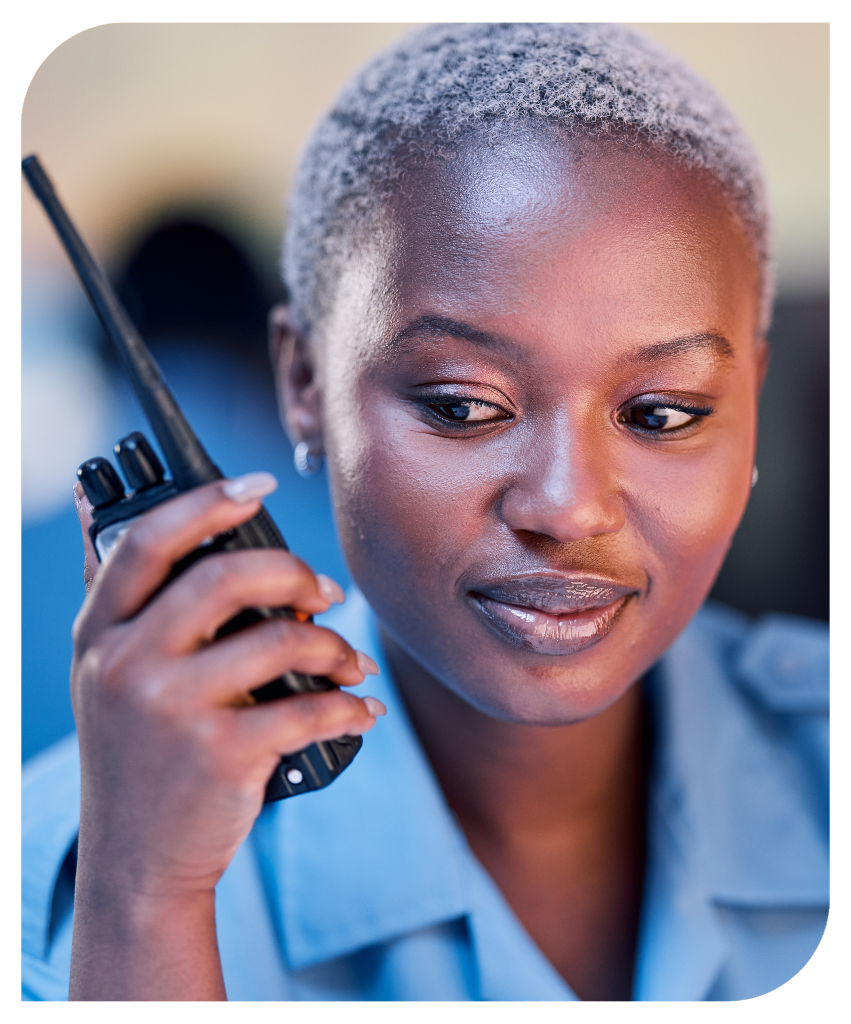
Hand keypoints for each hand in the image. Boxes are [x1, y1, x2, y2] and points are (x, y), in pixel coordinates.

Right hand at [68, 473, 382, 998]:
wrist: (138, 861)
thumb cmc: (137, 752)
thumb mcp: (102, 669)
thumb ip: (109, 593)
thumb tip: (85, 500)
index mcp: (100, 632)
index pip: (148, 541)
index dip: (208, 502)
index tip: (260, 484)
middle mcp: (125, 664)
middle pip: (226, 577)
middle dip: (293, 572)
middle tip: (324, 591)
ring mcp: (170, 711)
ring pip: (280, 639)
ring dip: (334, 644)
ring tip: (348, 658)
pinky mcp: (220, 755)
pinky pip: (309, 708)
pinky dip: (351, 705)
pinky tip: (362, 708)